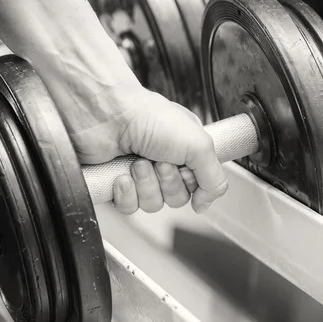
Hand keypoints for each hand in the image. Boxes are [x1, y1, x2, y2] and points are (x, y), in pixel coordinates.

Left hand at [67, 86, 227, 213]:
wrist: (108, 114)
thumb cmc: (150, 117)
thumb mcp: (199, 145)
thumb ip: (214, 179)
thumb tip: (204, 204)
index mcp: (185, 150)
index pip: (197, 186)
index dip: (190, 181)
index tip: (184, 165)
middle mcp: (163, 161)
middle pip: (175, 198)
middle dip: (166, 182)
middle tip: (157, 159)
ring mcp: (138, 173)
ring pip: (152, 204)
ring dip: (146, 185)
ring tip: (137, 162)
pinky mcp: (116, 183)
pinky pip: (128, 207)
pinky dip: (126, 193)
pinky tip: (121, 175)